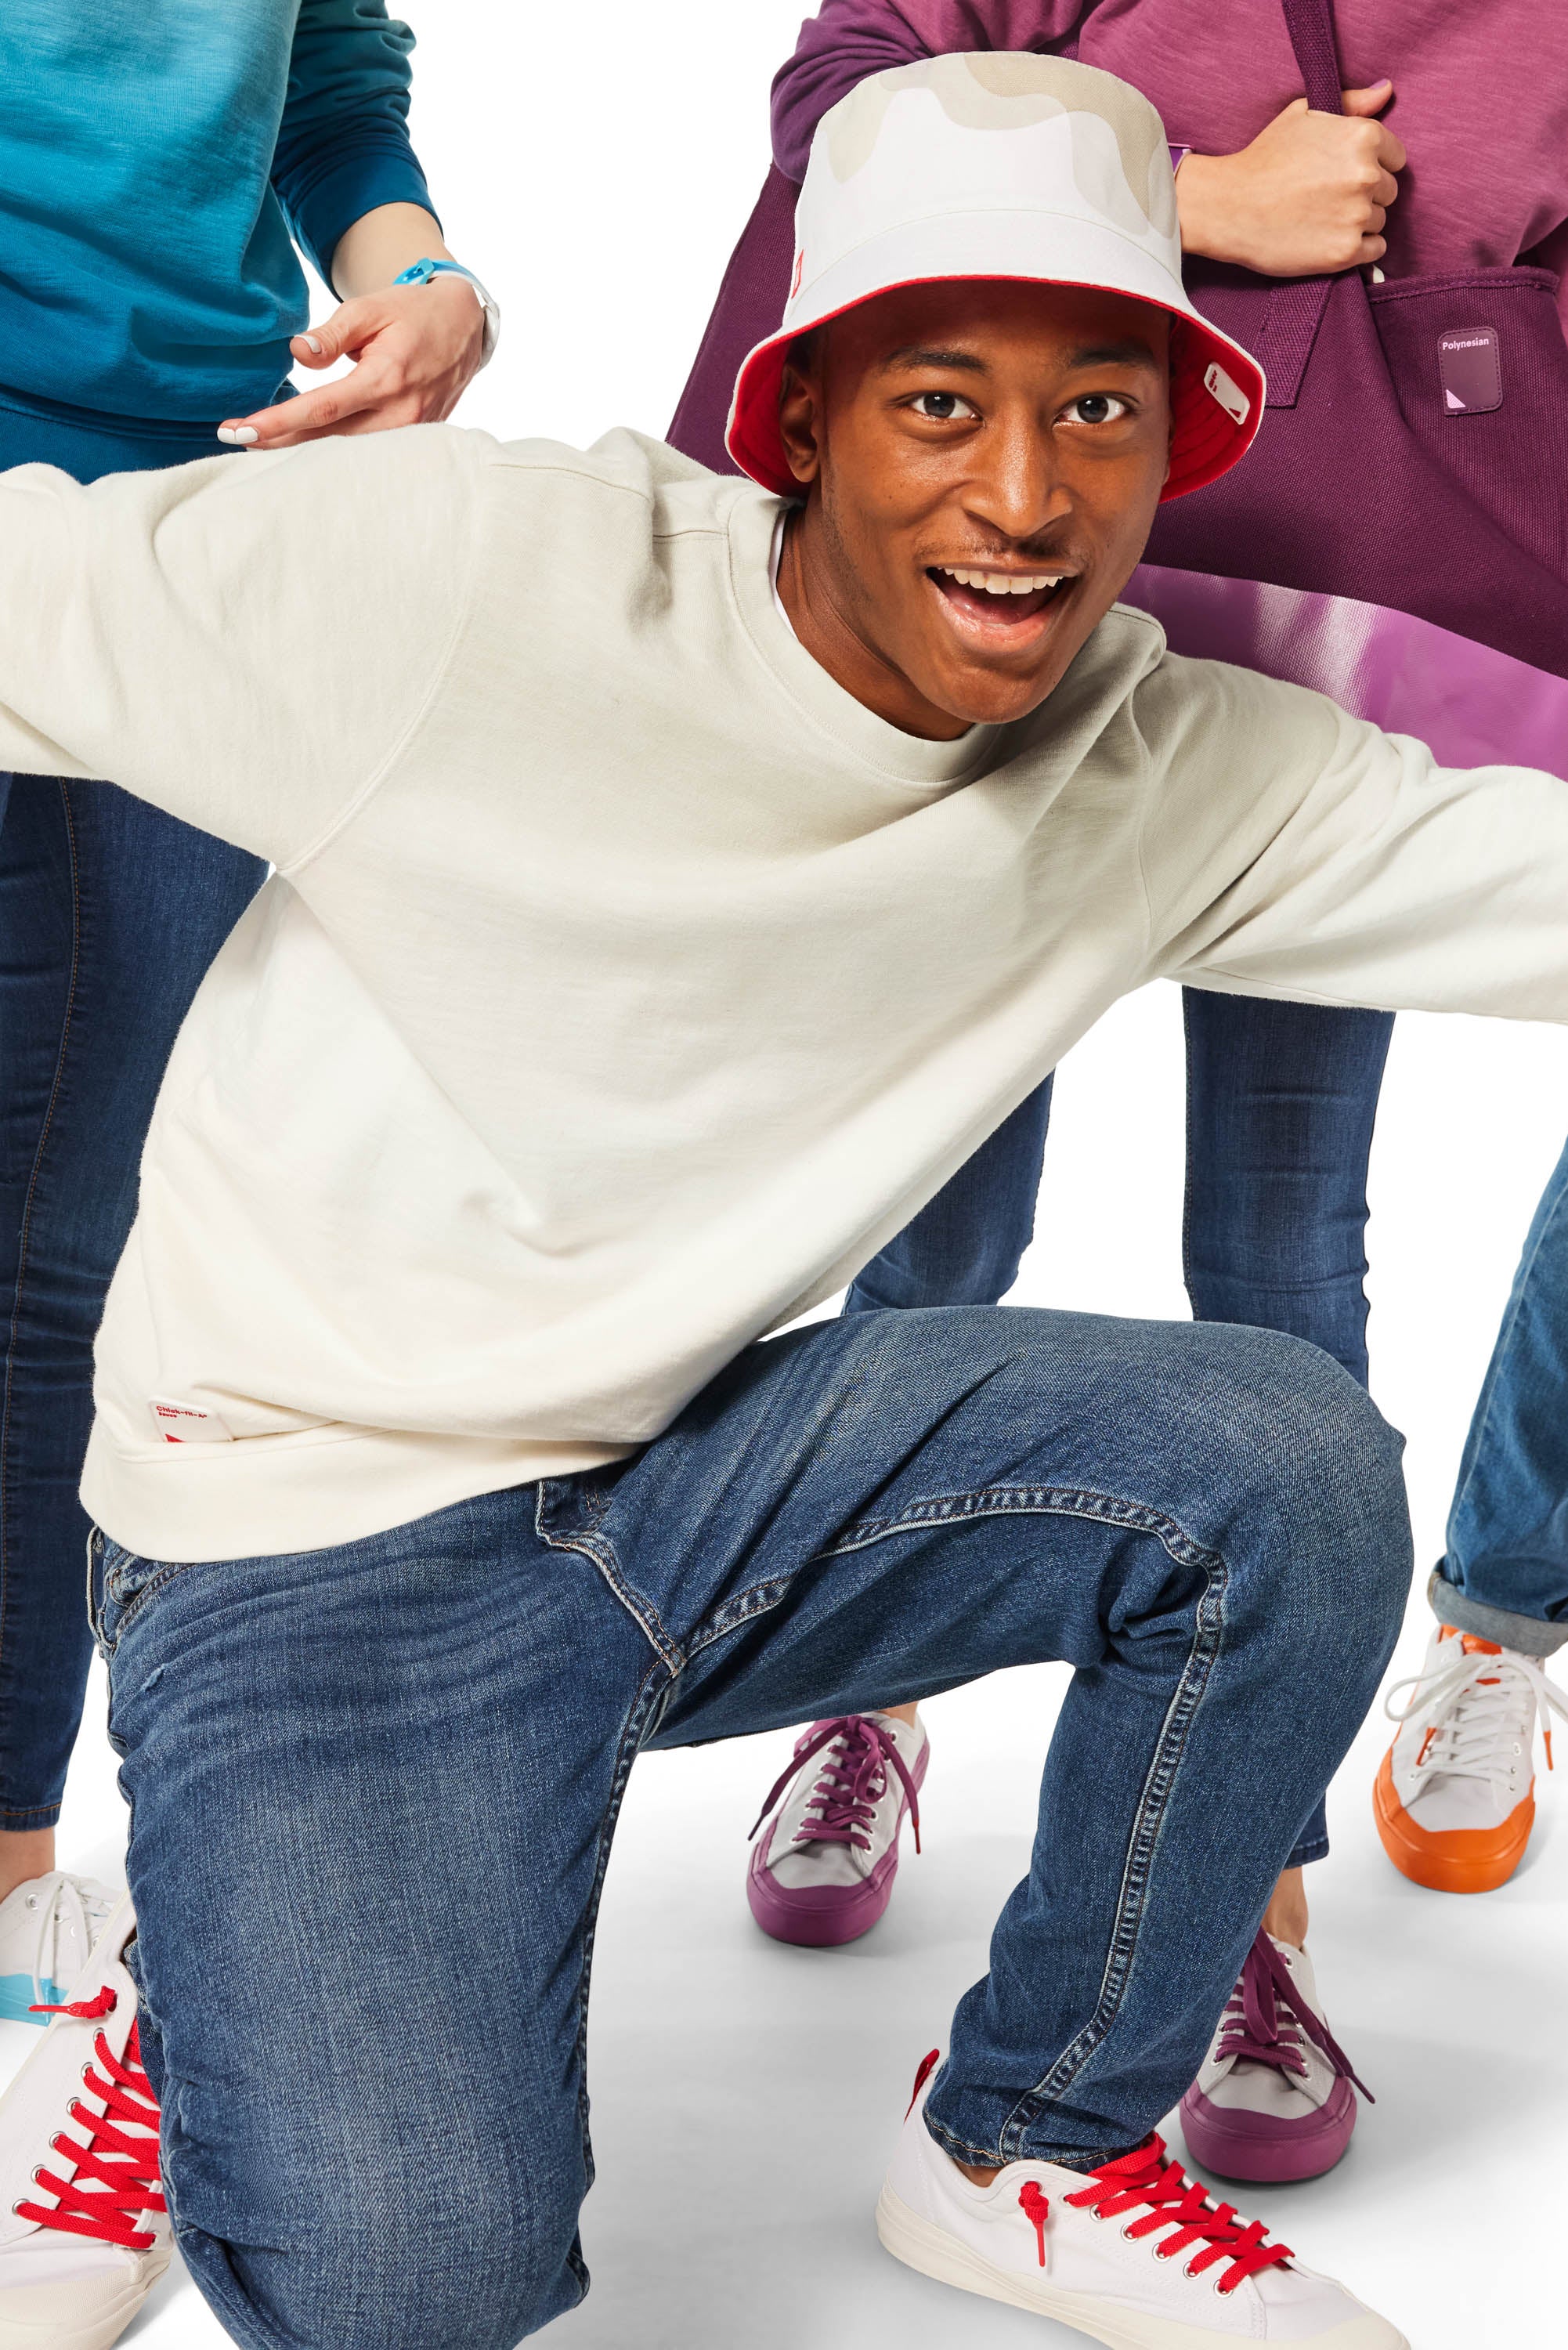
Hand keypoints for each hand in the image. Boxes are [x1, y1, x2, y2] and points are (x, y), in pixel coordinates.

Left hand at [218, 275, 484, 449]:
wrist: (463, 328)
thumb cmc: (410, 313)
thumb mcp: (369, 308)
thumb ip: (332, 333)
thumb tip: (297, 353)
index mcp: (386, 378)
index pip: (322, 408)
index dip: (279, 423)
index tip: (241, 429)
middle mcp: (400, 414)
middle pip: (328, 440)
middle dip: (278, 443)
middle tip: (232, 440)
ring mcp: (411, 433)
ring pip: (347, 456)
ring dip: (301, 453)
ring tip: (258, 447)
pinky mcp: (414, 441)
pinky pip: (367, 455)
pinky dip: (331, 455)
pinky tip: (300, 450)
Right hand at [1177, 82, 1405, 276]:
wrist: (1229, 207)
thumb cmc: (1263, 158)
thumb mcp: (1303, 115)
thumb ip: (1351, 102)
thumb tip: (1386, 90)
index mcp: (1363, 136)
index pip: (1396, 157)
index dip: (1371, 165)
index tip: (1343, 174)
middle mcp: (1366, 174)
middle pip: (1388, 190)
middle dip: (1365, 194)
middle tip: (1327, 198)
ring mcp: (1358, 214)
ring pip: (1380, 220)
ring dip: (1358, 221)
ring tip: (1323, 219)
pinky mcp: (1346, 251)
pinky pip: (1375, 250)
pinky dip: (1358, 249)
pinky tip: (1330, 239)